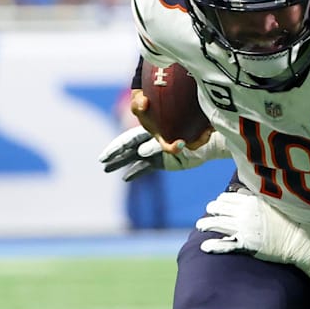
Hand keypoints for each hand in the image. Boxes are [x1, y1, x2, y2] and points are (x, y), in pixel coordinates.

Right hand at [99, 127, 227, 180]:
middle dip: (114, 153)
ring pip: (133, 157)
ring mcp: (154, 151)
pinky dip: (136, 172)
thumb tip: (141, 152)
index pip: (130, 138)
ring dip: (120, 163)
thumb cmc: (193, 131)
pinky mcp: (161, 162)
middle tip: (102, 160)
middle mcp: (150, 140)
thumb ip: (158, 144)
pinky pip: (145, 168)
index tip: (106, 152)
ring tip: (106, 169)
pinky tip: (125, 178)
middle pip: (128, 147)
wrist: (207, 139)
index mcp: (151, 130)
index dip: (117, 145)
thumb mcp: (176, 136)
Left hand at [196, 190, 309, 276]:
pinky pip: (224, 245)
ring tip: (201, 226)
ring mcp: (245, 229)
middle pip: (218, 208)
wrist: (302, 240)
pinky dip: (212, 246)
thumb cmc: (290, 220)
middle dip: (211, 210)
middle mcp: (246, 213)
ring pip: (216, 223)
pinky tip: (204, 247)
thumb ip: (254, 196)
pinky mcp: (246, 246)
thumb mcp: (273, 202)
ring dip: (205, 224)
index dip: (220, 201)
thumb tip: (237, 190)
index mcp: (252, 201)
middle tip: (209, 214)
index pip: (226, 197)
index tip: (219, 205)